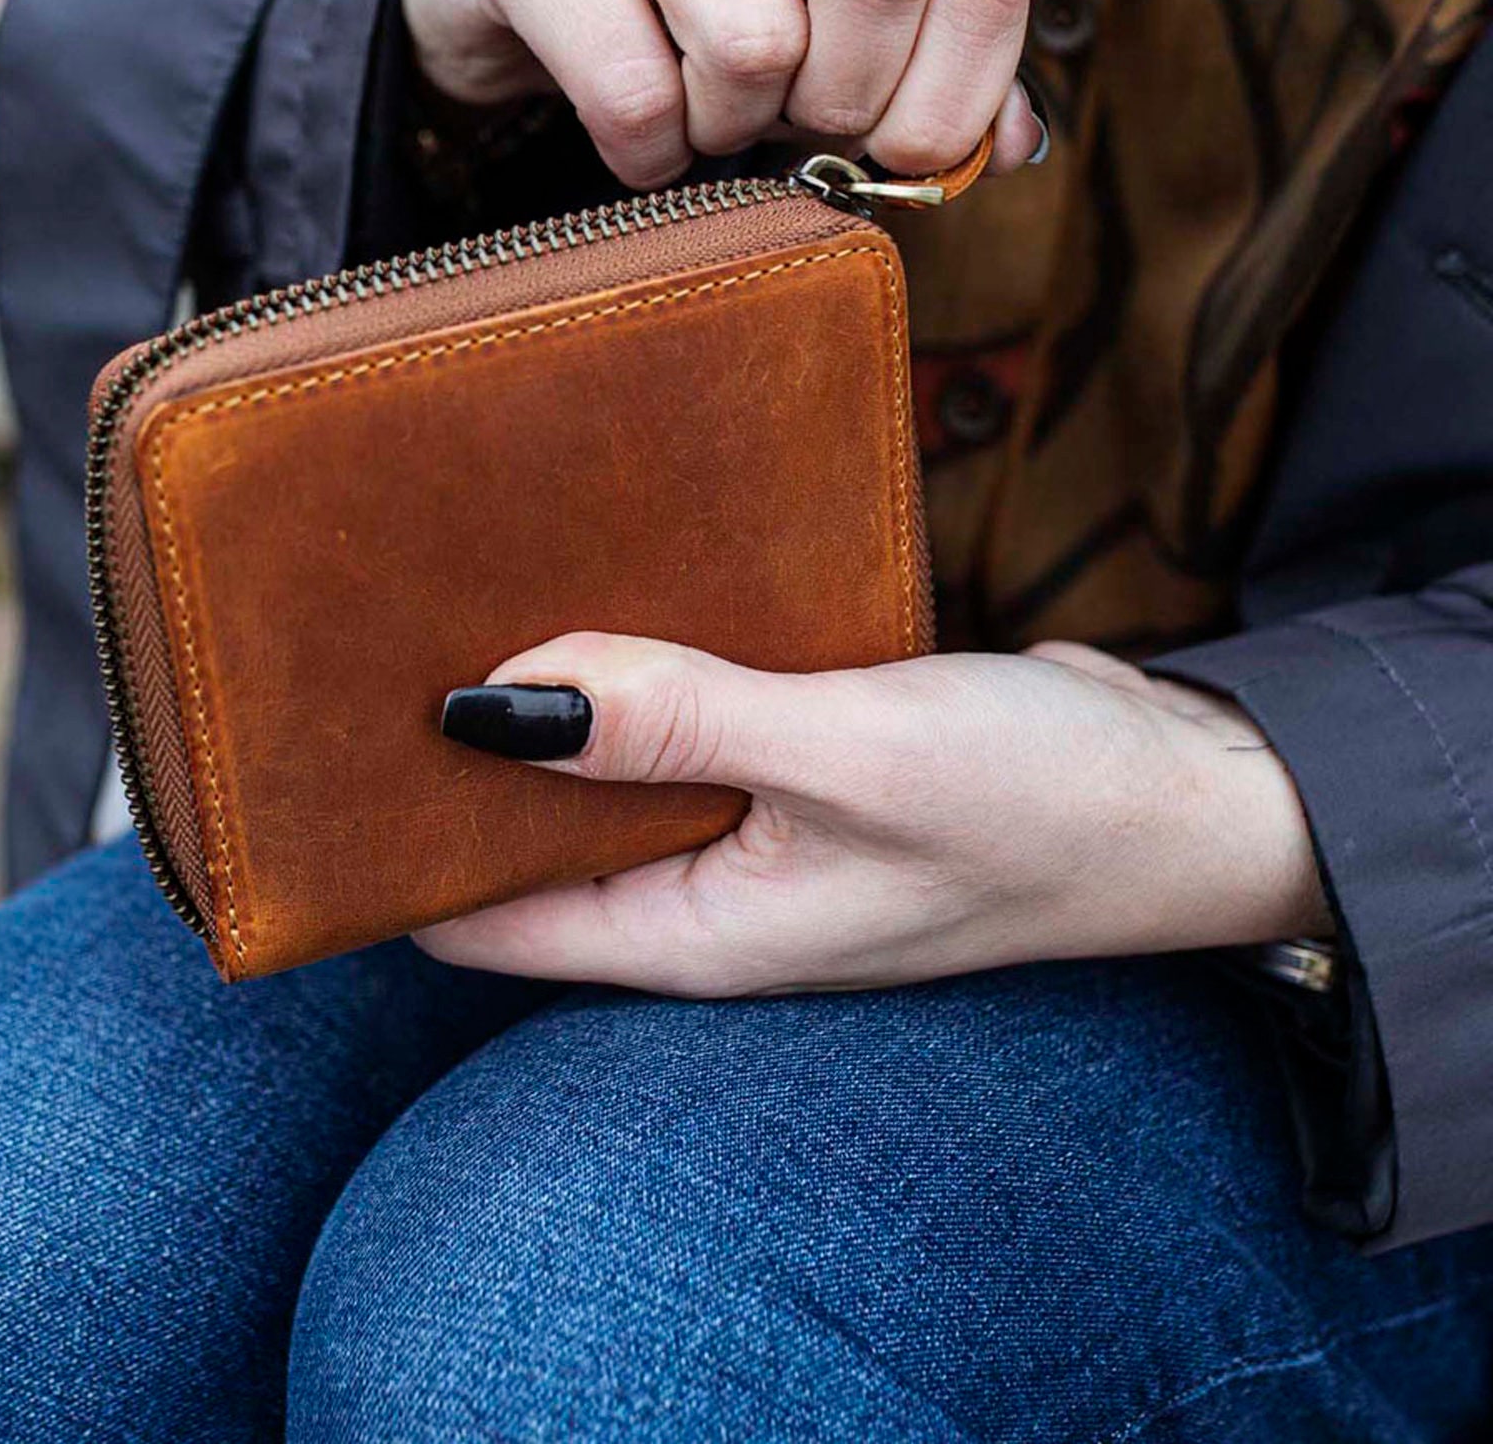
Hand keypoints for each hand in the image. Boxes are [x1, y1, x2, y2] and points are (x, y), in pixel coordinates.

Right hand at [399, 0, 1042, 188]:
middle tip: (800, 125)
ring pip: (753, 41)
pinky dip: (646, 155)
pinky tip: (637, 132)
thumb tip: (1010, 146)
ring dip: (732, 128)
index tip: (904, 151)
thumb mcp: (825, 15)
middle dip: (853, 98)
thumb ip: (930, 66)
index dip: (958, 97)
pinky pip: (632, 92)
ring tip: (701, 110)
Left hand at [418, 635, 1329, 995]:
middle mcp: (708, 891)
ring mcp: (757, 827)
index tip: (322, 758)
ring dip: (559, 697)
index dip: (396, 852)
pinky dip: (647, 665)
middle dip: (465, 755)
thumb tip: (500, 701)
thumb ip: (678, 724)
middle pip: (532, 837)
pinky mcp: (801, 761)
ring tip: (469, 586)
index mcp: (696, 934)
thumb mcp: (849, 755)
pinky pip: (687, 716)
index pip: (483, 923)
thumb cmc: (1042, 809)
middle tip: (382, 633)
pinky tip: (611, 584)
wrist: (1196, 793)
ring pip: (611, 766)